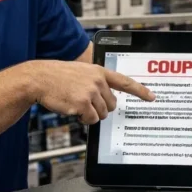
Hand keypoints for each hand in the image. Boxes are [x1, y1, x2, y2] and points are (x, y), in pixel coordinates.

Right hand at [31, 60, 154, 124]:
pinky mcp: (82, 103)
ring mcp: (91, 92)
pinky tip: (72, 109)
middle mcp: (98, 81)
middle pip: (111, 105)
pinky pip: (91, 120)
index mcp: (99, 71)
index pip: (125, 82)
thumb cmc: (57, 77)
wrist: (39, 78)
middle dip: (100, 108)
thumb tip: (106, 100)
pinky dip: (83, 119)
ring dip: (90, 114)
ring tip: (75, 103)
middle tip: (85, 103)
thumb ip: (95, 82)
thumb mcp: (81, 72)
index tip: (152, 97)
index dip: (140, 91)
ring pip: (101, 114)